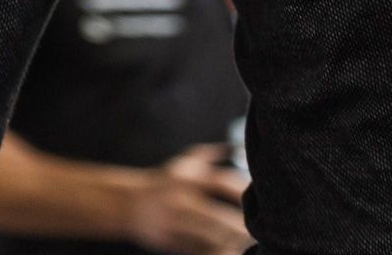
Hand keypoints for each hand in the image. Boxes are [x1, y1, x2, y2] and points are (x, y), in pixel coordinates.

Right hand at [120, 142, 251, 254]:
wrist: (130, 204)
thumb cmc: (167, 180)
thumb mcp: (187, 161)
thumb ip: (215, 153)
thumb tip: (242, 147)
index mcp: (189, 176)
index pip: (221, 181)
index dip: (242, 190)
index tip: (260, 198)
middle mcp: (181, 198)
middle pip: (215, 215)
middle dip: (239, 225)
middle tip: (260, 231)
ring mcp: (174, 222)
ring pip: (206, 237)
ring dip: (229, 242)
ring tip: (248, 244)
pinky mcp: (169, 241)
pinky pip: (195, 250)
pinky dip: (213, 251)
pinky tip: (228, 250)